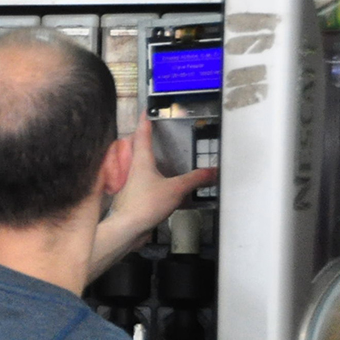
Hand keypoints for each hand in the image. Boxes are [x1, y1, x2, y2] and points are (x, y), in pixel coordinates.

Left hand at [89, 114, 215, 280]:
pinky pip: (139, 184)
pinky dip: (147, 181)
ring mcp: (128, 183)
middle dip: (140, 140)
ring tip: (154, 158)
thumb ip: (195, 179)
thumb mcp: (176, 189)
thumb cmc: (145, 204)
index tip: (146, 110)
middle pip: (133, 148)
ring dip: (143, 160)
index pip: (142, 134)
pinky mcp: (129, 197)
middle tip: (147, 133)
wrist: (127, 228)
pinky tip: (158, 187)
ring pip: (135, 166)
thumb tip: (212, 172)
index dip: (145, 121)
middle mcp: (130, 169)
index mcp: (140, 160)